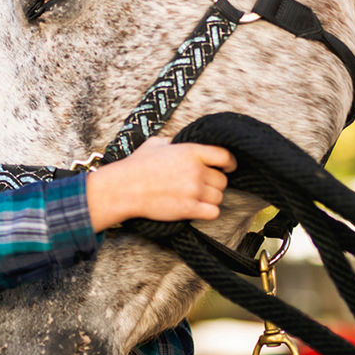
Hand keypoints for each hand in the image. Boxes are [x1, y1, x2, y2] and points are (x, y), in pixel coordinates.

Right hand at [85, 138, 236, 231]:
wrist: (124, 188)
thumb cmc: (137, 165)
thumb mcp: (156, 144)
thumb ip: (174, 142)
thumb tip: (179, 142)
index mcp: (191, 151)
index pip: (225, 156)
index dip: (229, 163)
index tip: (228, 168)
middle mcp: (196, 170)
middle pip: (222, 180)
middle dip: (215, 184)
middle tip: (204, 185)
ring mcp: (193, 190)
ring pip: (219, 197)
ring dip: (211, 198)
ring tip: (198, 197)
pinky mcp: (189, 209)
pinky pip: (214, 213)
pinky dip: (209, 212)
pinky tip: (199, 209)